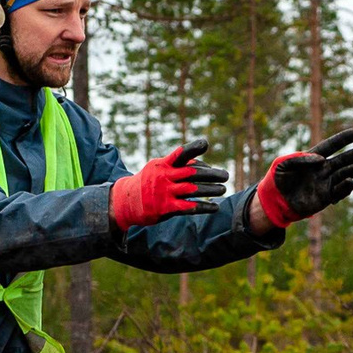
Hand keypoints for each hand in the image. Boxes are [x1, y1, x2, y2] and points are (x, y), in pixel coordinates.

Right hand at [110, 139, 228, 230]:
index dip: (193, 148)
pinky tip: (214, 207)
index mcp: (163, 164)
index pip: (180, 154)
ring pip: (193, 190)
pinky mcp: (165, 208)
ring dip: (211, 190)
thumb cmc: (148, 182)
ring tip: (223, 189)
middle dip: (211, 174)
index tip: (205, 143)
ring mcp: (164, 192)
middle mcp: (164, 177)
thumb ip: (178, 165)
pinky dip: (203, 207)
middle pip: (192, 173)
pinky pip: (189, 207)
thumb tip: (201, 163)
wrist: (126, 201)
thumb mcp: (158, 168)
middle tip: (226, 175)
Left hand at [256, 128, 352, 228]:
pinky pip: (339, 191)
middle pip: (342, 160)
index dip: (345, 138)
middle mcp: (323, 169)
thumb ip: (300, 159)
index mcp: (314, 157)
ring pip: (344, 174)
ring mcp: (326, 182)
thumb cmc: (278, 178)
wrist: (276, 200)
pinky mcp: (326, 197)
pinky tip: (350, 182)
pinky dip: (345, 187)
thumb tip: (321, 160)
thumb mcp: (283, 164)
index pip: (332, 145)